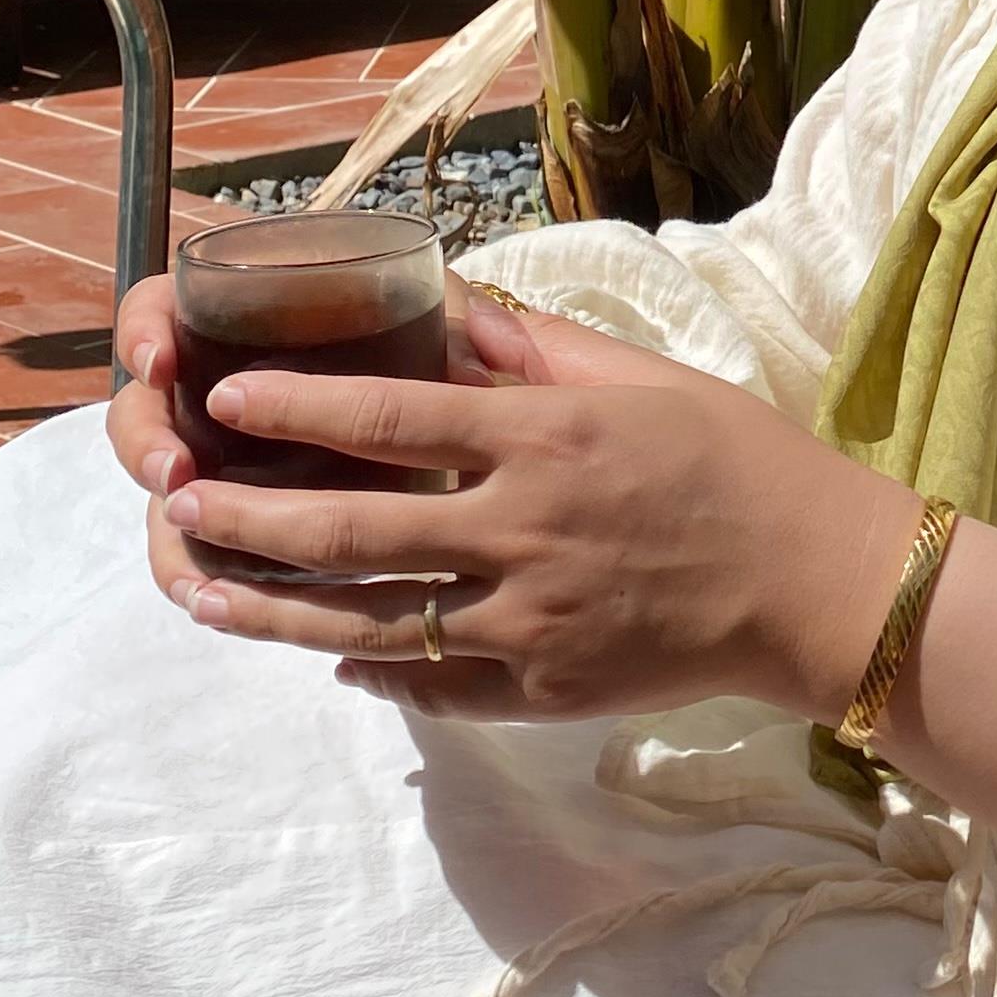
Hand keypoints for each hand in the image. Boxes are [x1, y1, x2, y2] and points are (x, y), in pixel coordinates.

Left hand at [108, 267, 996, 827]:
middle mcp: (524, 529)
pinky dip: (371, 668)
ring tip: (202, 591)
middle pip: (357, 528)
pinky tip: (322, 654)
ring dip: (275, 606)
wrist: (817, 584)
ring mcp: (528, 620)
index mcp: (545, 437)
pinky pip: (433, 683)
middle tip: (180, 503)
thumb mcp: (638, 379)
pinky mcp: (541, 689)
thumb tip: (444, 307)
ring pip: (372, 618)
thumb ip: (530, 350)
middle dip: (254, 514)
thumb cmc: (735, 461)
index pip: (391, 415)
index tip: (226, 394)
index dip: (298, 405)